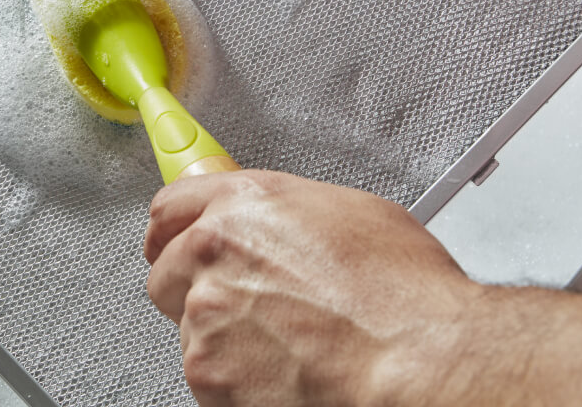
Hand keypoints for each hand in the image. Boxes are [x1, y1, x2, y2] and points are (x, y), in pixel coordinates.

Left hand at [144, 170, 581, 405]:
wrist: (416, 358)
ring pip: (188, 326)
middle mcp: (213, 251)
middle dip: (192, 285)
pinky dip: (234, 377)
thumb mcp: (349, 213)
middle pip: (165, 269)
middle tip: (243, 303)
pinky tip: (283, 370)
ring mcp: (205, 314)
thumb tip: (275, 222)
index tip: (173, 240)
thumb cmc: (402, 293)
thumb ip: (286, 212)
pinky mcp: (208, 372)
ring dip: (221, 334)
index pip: (170, 207)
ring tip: (285, 342)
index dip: (173, 228)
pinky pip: (208, 373)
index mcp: (245, 204)